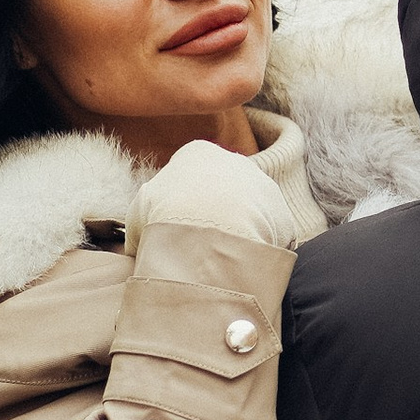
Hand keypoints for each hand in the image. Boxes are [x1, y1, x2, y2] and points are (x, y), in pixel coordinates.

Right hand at [139, 138, 301, 249]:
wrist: (208, 231)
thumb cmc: (164, 217)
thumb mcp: (137, 216)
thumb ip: (142, 223)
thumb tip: (139, 245)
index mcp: (197, 154)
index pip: (189, 177)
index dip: (179, 207)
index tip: (174, 229)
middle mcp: (235, 162)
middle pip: (222, 191)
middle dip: (212, 217)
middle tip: (198, 247)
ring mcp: (262, 185)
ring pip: (248, 212)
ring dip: (236, 233)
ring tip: (219, 260)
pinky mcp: (282, 214)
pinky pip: (268, 234)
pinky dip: (256, 250)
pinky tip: (241, 265)